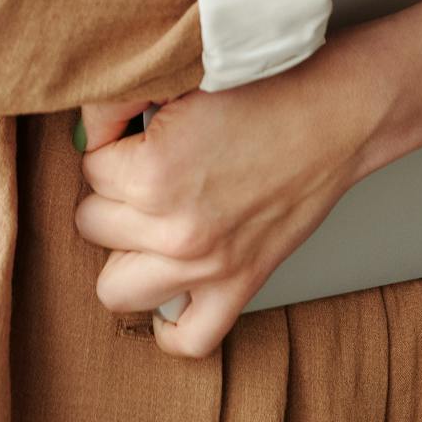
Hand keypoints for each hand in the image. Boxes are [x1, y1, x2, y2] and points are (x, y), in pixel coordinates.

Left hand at [72, 38, 383, 358]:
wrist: (336, 115)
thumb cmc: (265, 89)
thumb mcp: (179, 82)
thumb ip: (119, 103)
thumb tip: (85, 131)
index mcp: (155, 173)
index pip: (89, 166)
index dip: (111, 142)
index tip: (137, 130)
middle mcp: (177, 230)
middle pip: (92, 224)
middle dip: (112, 194)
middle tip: (144, 168)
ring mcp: (208, 268)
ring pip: (114, 288)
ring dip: (126, 252)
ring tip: (148, 220)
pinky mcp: (240, 288)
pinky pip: (185, 338)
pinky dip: (171, 321)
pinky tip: (171, 284)